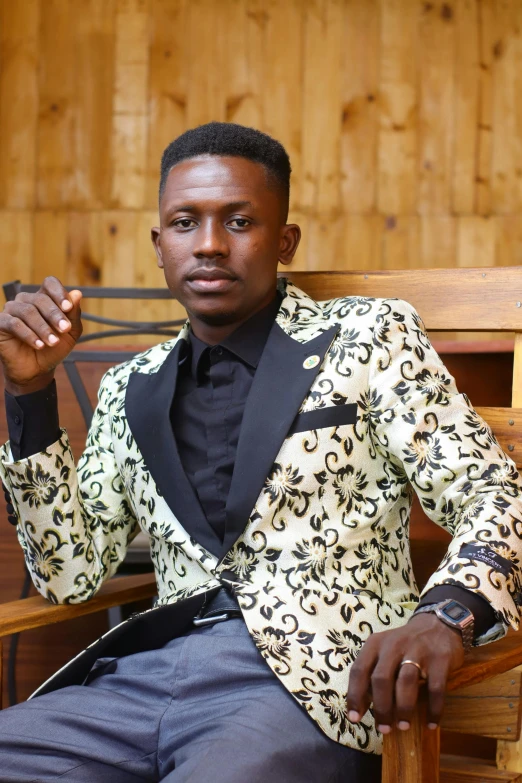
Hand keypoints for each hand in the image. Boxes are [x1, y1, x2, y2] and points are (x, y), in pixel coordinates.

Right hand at [0, 276, 82, 394]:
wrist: (37, 370)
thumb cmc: (53, 348)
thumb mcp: (70, 333)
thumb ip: (74, 314)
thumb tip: (77, 293)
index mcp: (44, 298)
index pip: (50, 283)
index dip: (59, 293)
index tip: (68, 308)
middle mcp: (26, 300)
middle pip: (40, 298)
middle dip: (55, 314)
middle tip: (65, 329)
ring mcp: (12, 310)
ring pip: (27, 311)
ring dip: (43, 328)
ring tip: (53, 342)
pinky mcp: (1, 323)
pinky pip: (14, 324)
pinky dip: (29, 335)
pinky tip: (39, 345)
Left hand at [346, 613, 464, 732]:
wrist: (438, 625)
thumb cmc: (404, 645)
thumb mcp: (384, 651)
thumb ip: (372, 673)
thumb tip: (362, 706)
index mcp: (375, 644)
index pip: (359, 670)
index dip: (354, 696)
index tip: (354, 718)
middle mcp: (393, 645)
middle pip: (381, 678)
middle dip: (381, 707)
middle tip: (384, 728)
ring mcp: (418, 650)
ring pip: (405, 682)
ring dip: (403, 708)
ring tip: (403, 726)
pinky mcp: (440, 659)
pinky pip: (435, 688)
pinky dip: (433, 709)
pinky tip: (431, 723)